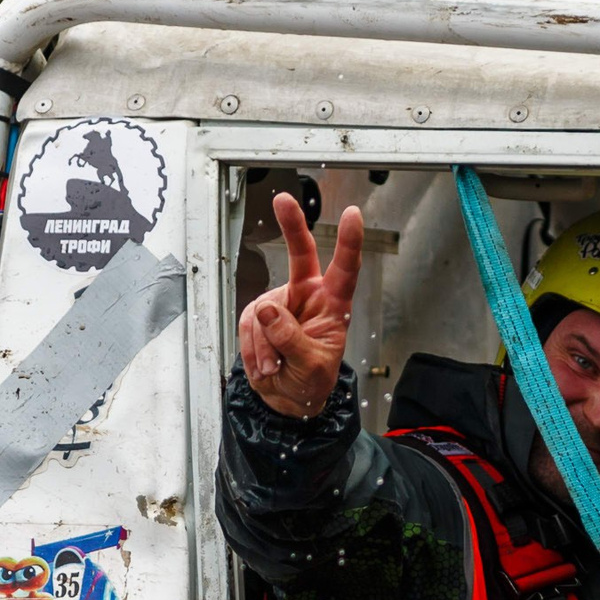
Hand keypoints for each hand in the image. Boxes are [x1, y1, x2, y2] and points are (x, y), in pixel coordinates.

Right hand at [238, 192, 363, 418]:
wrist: (288, 400)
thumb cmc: (311, 382)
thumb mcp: (310, 368)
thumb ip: (291, 340)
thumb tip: (268, 312)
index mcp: (333, 305)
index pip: (344, 270)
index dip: (349, 242)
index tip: (352, 214)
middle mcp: (307, 296)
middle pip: (299, 255)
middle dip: (291, 226)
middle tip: (283, 200)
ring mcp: (280, 303)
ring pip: (263, 311)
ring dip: (266, 345)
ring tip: (277, 367)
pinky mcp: (257, 315)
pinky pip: (247, 325)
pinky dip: (252, 350)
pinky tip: (265, 364)